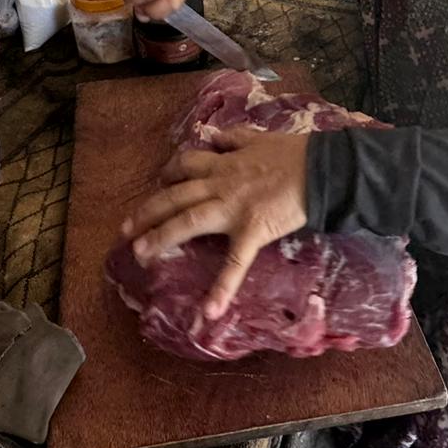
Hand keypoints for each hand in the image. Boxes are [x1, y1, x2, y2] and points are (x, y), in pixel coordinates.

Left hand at [120, 126, 309, 318]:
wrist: (321, 168)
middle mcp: (220, 183)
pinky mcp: (253, 230)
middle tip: (125, 230)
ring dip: (161, 236)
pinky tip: (209, 311)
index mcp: (223, 163)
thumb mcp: (259, 137)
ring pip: (189, 220)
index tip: (159, 183)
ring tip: (139, 254)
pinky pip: (234, 262)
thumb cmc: (294, 153)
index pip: (185, 165)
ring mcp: (233, 208)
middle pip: (175, 195)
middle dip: (147, 212)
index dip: (168, 174)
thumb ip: (234, 138)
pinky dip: (222, 287)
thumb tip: (216, 136)